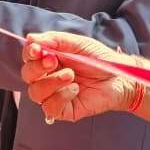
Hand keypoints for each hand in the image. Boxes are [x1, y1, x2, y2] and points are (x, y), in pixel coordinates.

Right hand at [21, 32, 136, 123]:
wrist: (121, 77)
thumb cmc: (100, 60)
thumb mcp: (78, 44)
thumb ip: (55, 40)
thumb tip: (30, 39)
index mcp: (49, 61)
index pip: (29, 58)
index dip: (29, 54)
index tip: (37, 49)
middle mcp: (48, 78)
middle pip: (28, 76)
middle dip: (37, 68)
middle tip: (53, 60)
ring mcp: (55, 95)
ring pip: (35, 93)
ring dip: (51, 82)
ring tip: (71, 75)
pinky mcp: (64, 111)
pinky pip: (50, 108)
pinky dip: (61, 97)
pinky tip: (75, 89)